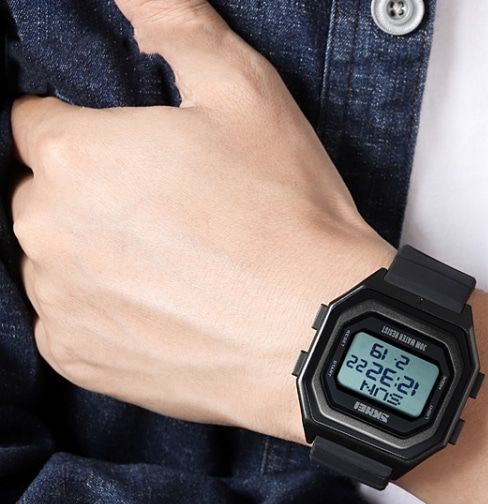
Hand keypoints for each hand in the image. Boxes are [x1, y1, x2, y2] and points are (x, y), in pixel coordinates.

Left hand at [12, 0, 487, 503]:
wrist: (318, 335)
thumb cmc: (288, 220)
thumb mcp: (247, 93)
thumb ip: (175, 22)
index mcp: (75, 155)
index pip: (41, 124)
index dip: (94, 136)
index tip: (141, 160)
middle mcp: (48, 230)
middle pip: (47, 196)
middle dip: (95, 198)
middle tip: (173, 218)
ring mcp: (61, 302)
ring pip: (56, 261)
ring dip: (97, 258)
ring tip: (175, 270)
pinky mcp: (80, 359)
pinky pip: (70, 324)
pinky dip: (105, 317)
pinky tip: (164, 312)